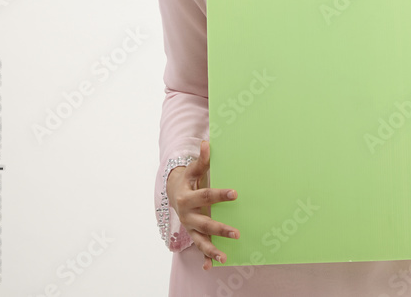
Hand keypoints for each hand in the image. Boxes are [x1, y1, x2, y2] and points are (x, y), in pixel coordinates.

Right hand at [166, 139, 239, 269]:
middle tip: (237, 233)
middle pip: (205, 224)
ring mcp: (190, 228)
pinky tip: (211, 267)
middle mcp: (187, 216)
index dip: (220, 195)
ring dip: (212, 250)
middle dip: (220, 229)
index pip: (206, 196)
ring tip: (225, 257)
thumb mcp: (193, 170)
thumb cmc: (188, 180)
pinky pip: (199, 248)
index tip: (235, 193)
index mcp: (187, 198)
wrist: (174, 193)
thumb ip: (202, 160)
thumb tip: (207, 143)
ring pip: (201, 241)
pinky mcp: (194, 234)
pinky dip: (205, 258)